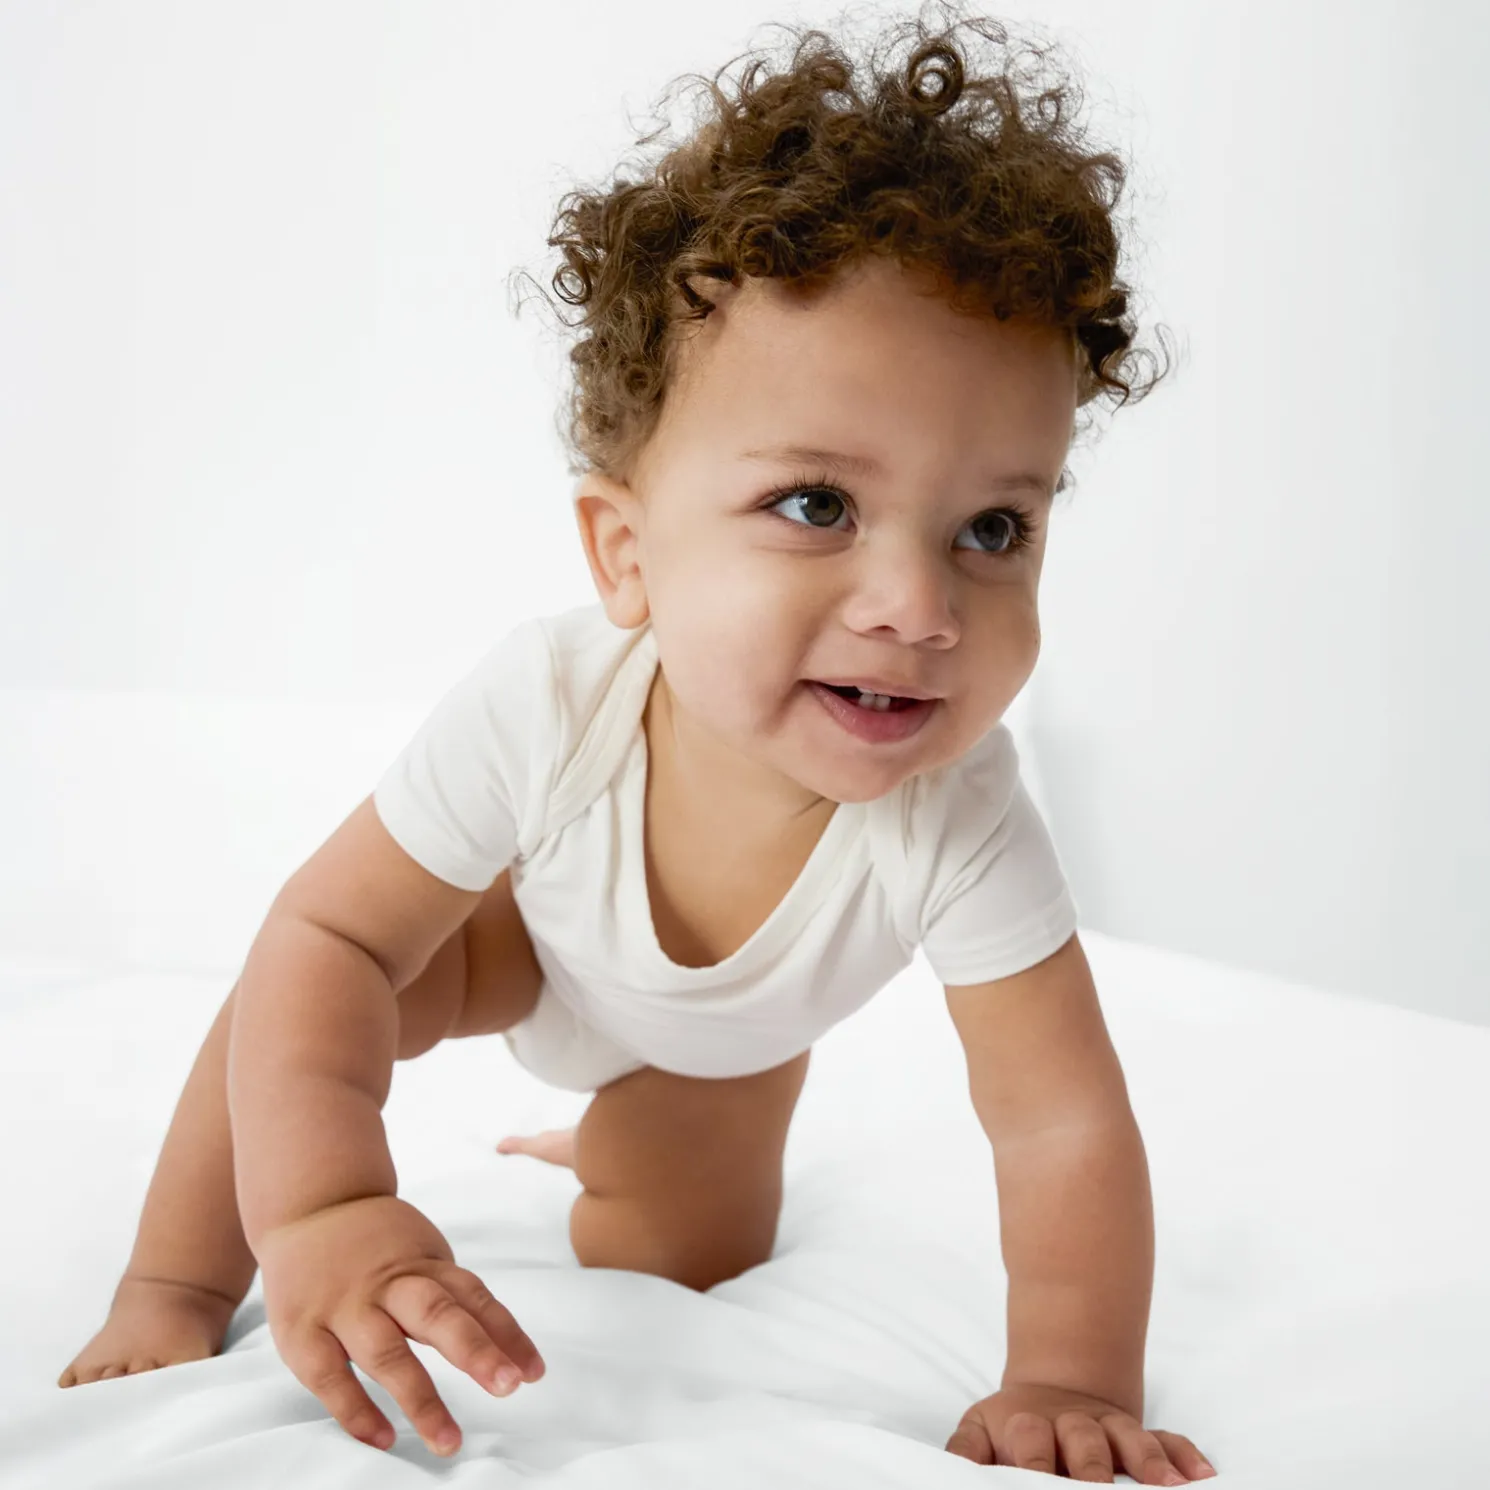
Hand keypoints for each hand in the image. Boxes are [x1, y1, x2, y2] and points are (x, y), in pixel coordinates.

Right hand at [255, 1193, 544, 1456]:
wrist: (311, 1205)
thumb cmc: (378, 1244)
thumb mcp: (422, 1255)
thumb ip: (453, 1298)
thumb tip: (504, 1347)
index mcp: (423, 1264)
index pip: (473, 1297)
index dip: (506, 1334)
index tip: (533, 1374)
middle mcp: (388, 1284)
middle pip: (436, 1313)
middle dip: (474, 1351)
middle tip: (508, 1386)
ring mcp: (344, 1307)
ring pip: (385, 1352)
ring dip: (420, 1398)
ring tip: (449, 1441)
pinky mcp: (302, 1331)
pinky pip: (329, 1376)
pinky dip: (356, 1409)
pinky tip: (384, 1438)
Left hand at [944, 1380, 1216, 1481]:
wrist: (1049, 1395)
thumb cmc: (1009, 1432)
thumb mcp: (978, 1433)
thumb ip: (965, 1454)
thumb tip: (947, 1477)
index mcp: (1027, 1426)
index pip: (1030, 1442)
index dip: (1036, 1465)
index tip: (1041, 1483)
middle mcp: (1072, 1424)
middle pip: (1085, 1440)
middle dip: (1095, 1468)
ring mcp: (1109, 1427)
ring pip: (1131, 1438)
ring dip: (1150, 1461)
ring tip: (1168, 1487)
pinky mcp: (1137, 1434)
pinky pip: (1167, 1438)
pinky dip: (1184, 1454)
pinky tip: (1203, 1476)